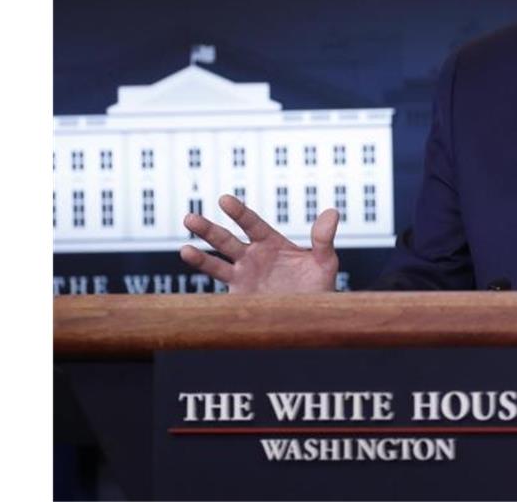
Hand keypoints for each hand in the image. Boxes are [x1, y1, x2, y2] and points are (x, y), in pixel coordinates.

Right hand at [179, 194, 339, 293]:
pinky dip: (206, 277)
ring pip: (217, 261)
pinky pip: (220, 284)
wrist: (311, 317)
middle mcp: (253, 256)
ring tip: (183, 246)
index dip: (239, 212)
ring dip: (199, 254)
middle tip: (189, 218)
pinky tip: (192, 267)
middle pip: (227, 240)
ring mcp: (244, 276)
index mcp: (272, 243)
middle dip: (209, 230)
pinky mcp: (239, 295)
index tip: (224, 200)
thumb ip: (324, 239)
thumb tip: (332, 212)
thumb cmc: (319, 288)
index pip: (252, 224)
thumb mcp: (325, 262)